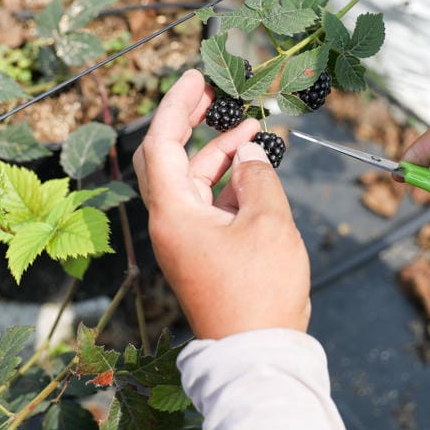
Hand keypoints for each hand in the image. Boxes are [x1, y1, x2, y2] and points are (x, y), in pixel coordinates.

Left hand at [133, 70, 309, 338]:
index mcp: (173, 213)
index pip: (161, 143)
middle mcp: (170, 223)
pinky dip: (228, 181)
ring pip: (192, 180)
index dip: (176, 105)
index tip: (195, 77)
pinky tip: (254, 168)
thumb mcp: (268, 222)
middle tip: (212, 92)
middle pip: (167, 159)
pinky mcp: (202, 252)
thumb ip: (259, 177)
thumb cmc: (260, 291)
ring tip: (251, 128)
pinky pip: (208, 203)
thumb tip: (249, 153)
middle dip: (188, 122)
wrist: (258, 353)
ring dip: (218, 152)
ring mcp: (185, 239)